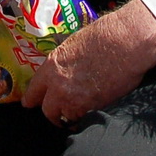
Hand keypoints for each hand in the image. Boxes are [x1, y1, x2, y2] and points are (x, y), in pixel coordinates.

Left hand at [21, 0, 155, 125]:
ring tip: (76, 116)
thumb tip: (67, 68)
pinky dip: (85, 120)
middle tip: (57, 113)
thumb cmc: (104, 35)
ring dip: (69, 118)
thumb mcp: (75, 44)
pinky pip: (83, 120)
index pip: (34, 90)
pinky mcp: (93, 108)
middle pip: (47, 110)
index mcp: (52, 66)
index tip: (29, 103)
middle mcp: (59, 86)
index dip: (32, 99)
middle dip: (52, 113)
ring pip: (65, 118)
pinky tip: (90, 114)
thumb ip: (65, 61)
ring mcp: (75, 99)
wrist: (126, 42)